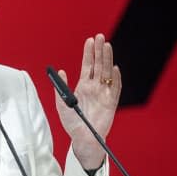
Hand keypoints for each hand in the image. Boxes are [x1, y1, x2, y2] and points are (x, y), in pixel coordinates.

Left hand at [54, 34, 121, 169]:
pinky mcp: (111, 103)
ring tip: (107, 46)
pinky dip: (116, 78)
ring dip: (107, 59)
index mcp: (83, 86)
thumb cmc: (72, 123)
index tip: (89, 40)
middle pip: (99, 65)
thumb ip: (61, 88)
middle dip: (99, 51)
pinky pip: (116, 89)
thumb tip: (60, 71)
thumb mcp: (62, 104)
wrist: (83, 138)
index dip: (89, 53)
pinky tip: (114, 68)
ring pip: (107, 73)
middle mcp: (95, 87)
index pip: (87, 65)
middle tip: (100, 37)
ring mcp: (104, 94)